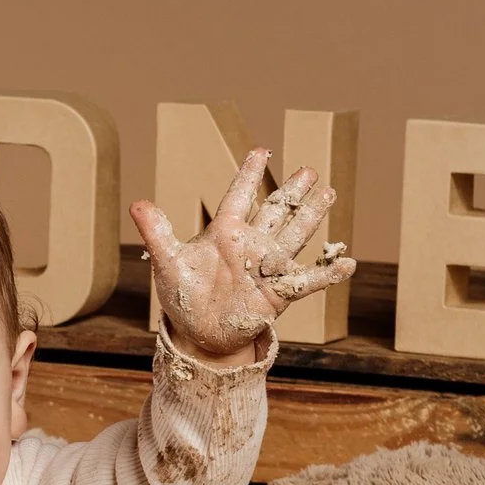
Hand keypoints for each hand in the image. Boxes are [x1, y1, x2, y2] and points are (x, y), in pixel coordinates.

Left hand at [131, 149, 357, 364]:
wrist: (199, 334)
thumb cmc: (183, 296)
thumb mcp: (167, 262)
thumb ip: (156, 232)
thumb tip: (136, 203)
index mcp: (224, 233)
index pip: (239, 196)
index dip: (249, 175)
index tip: (260, 150)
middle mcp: (250, 245)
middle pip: (275, 211)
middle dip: (291, 191)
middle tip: (309, 169)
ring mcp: (266, 268)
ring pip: (294, 236)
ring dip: (310, 216)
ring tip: (328, 192)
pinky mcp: (277, 294)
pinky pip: (306, 282)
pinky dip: (327, 275)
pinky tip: (347, 263)